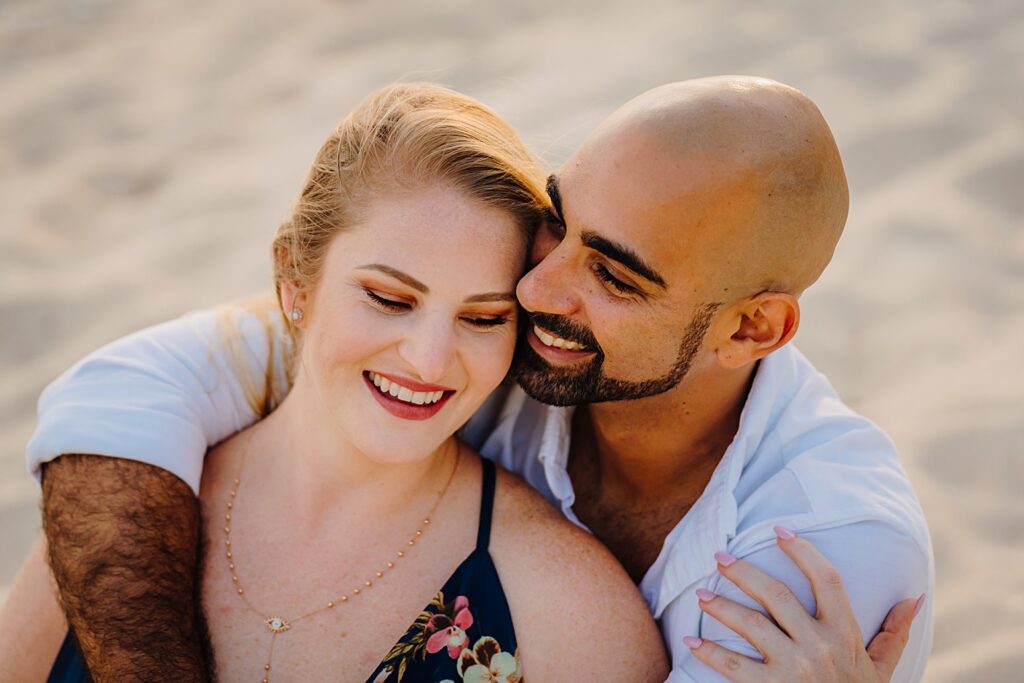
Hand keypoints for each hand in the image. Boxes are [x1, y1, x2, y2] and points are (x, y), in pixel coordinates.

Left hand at [683, 526, 924, 681]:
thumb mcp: (882, 670)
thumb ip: (895, 633)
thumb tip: (914, 597)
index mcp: (846, 634)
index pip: (826, 579)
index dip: (802, 551)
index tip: (778, 531)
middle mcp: (820, 647)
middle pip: (776, 595)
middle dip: (744, 572)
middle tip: (720, 558)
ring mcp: (794, 669)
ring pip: (751, 625)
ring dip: (721, 606)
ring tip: (701, 595)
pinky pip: (734, 666)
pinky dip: (709, 653)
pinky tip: (691, 642)